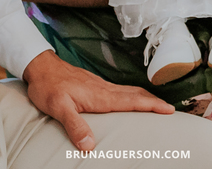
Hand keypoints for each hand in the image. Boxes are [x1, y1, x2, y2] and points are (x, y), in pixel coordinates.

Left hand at [22, 50, 173, 149]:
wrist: (40, 66)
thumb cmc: (48, 87)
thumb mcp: (58, 108)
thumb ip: (75, 125)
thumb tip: (89, 145)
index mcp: (100, 96)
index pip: (132, 101)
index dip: (151, 105)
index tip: (169, 110)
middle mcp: (104, 89)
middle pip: (135, 95)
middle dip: (154, 102)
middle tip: (171, 110)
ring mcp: (100, 85)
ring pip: (129, 91)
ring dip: (145, 98)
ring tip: (157, 105)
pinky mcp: (95, 84)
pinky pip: (120, 90)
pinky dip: (132, 95)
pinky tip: (130, 99)